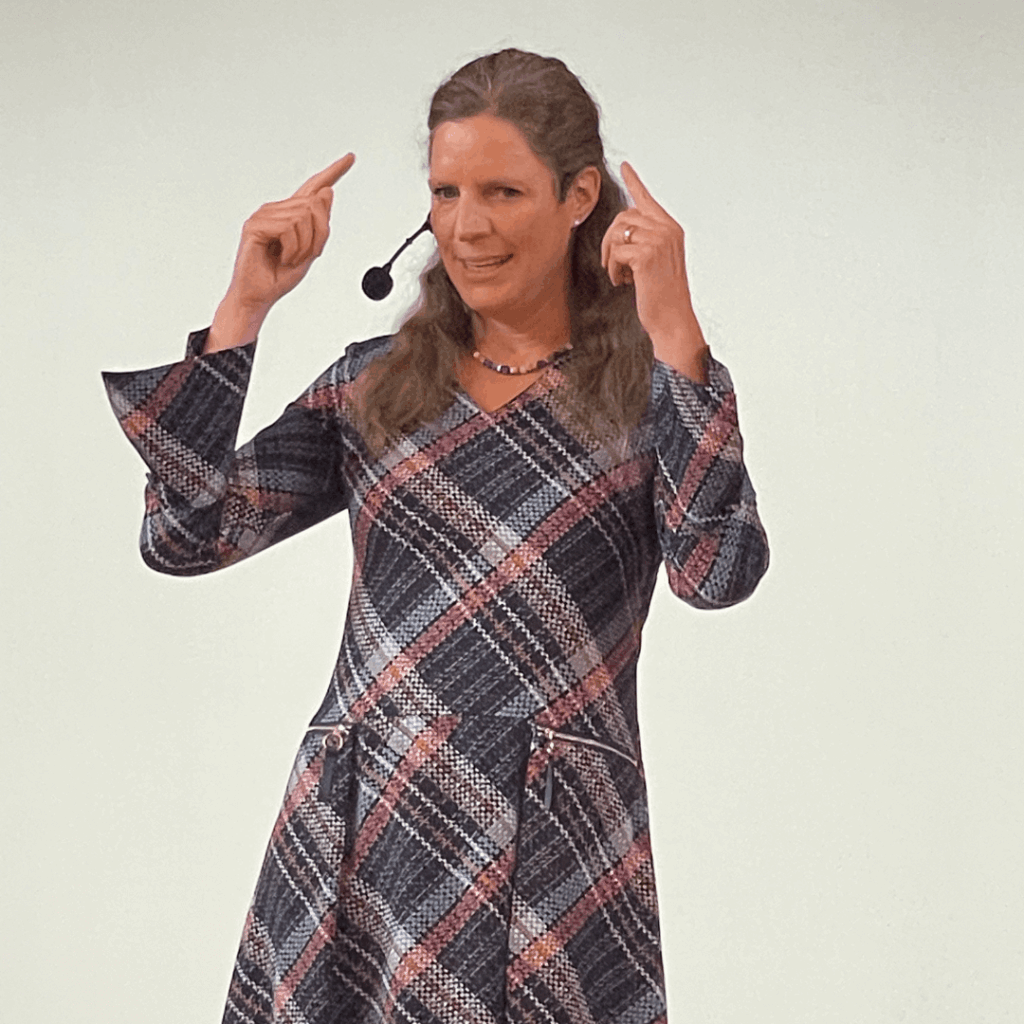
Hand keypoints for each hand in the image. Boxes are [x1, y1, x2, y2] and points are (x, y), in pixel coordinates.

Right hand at [223, 153, 355, 315]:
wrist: (259, 295)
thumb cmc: (280, 275)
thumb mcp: (311, 251)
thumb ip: (320, 225)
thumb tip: (327, 192)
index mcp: (291, 214)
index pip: (313, 188)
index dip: (333, 172)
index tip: (350, 158)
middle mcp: (277, 210)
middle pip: (315, 205)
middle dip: (319, 235)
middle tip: (304, 256)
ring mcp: (264, 215)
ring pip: (304, 216)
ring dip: (304, 245)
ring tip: (288, 258)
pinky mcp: (255, 225)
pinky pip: (289, 228)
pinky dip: (293, 249)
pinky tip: (280, 257)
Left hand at [601, 162, 707, 378]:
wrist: (672, 319)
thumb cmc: (662, 295)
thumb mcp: (656, 262)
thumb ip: (645, 240)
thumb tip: (622, 230)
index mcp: (671, 229)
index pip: (647, 199)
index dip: (634, 182)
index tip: (624, 166)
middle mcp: (667, 230)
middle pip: (624, 216)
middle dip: (610, 240)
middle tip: (612, 265)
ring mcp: (658, 240)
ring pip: (618, 233)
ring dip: (611, 256)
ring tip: (619, 275)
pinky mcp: (647, 255)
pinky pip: (616, 252)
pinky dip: (613, 269)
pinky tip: (622, 282)